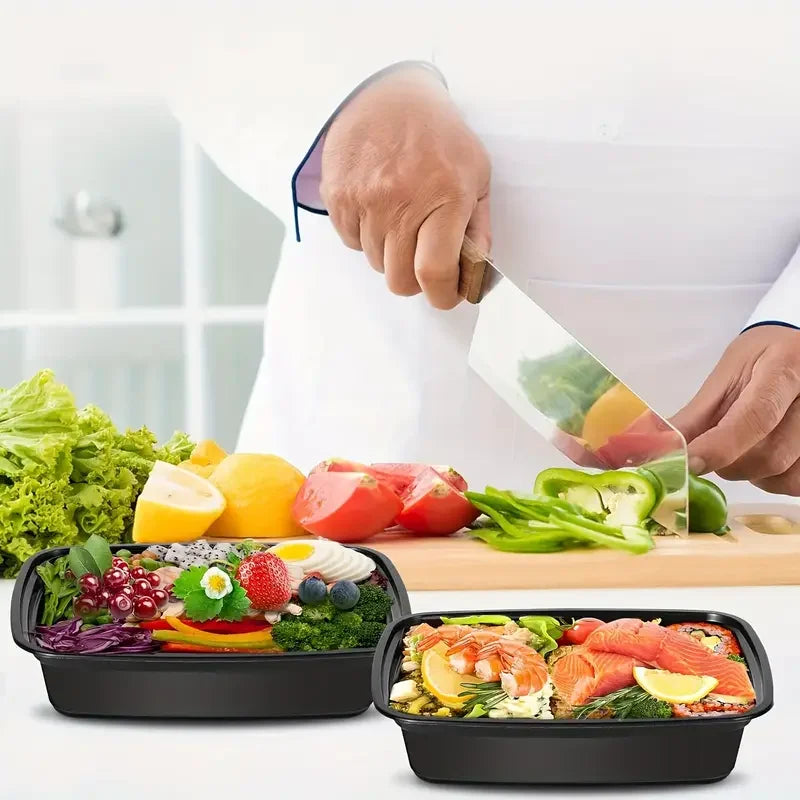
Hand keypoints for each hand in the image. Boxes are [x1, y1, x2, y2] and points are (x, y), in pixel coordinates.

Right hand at [320, 65, 490, 308]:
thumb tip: (475, 276)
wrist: (387, 95)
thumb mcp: (476, 175)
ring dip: (391, 254)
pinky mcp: (338, 197)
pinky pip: (351, 242)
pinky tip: (379, 208)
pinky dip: (366, 236)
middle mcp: (401, 201)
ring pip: (376, 264)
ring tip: (401, 219)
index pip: (434, 272)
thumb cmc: (438, 135)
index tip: (446, 295)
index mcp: (444, 197)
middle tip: (424, 258)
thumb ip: (478, 230)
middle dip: (416, 279)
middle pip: (400, 280)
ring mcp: (365, 200)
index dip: (442, 295)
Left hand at [671, 325, 799, 494]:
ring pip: (787, 477)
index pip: (756, 416)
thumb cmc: (759, 360)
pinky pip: (799, 484)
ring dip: (752, 476)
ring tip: (743, 450)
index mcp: (786, 365)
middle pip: (771, 455)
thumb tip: (657, 451)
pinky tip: (766, 460)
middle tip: (712, 452)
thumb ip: (695, 417)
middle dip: (729, 464)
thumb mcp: (726, 376)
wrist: (798, 350)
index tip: (689, 464)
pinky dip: (774, 481)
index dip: (719, 446)